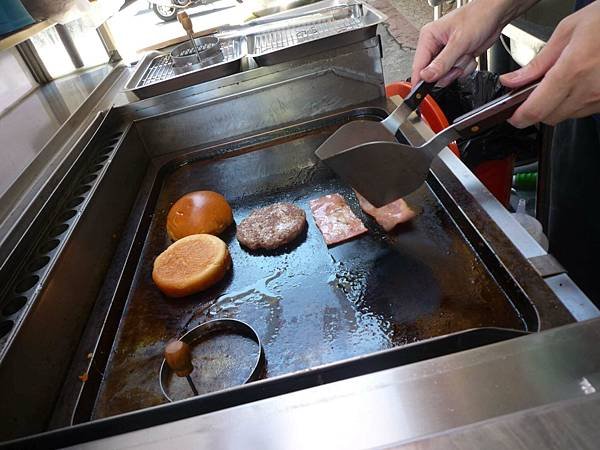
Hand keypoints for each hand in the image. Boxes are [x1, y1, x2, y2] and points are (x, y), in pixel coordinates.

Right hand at [412, 0, 526, 85]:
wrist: (495, 16)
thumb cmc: (478, 18)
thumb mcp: (459, 42)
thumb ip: (442, 62)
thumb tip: (426, 76)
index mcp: (429, 37)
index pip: (418, 65)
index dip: (421, 80)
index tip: (422, 93)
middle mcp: (435, 45)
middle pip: (432, 74)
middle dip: (448, 71)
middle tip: (457, 62)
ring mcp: (446, 53)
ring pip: (446, 75)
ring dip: (459, 68)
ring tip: (465, 54)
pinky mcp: (456, 58)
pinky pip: (457, 73)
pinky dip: (466, 67)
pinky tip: (469, 55)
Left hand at [501, 1, 599, 127]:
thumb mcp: (569, 30)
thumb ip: (537, 62)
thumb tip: (512, 80)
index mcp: (573, 69)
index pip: (536, 109)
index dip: (518, 118)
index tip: (511, 115)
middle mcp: (589, 89)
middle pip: (548, 117)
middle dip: (536, 109)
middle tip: (534, 93)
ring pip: (567, 115)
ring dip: (557, 105)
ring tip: (563, 80)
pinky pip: (586, 110)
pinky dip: (576, 101)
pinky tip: (580, 81)